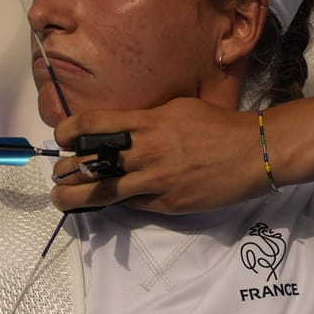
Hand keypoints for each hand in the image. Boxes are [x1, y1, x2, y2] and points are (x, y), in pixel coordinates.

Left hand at [49, 97, 268, 213]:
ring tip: (61, 199)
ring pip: (102, 193)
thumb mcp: (175, 108)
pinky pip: (134, 204)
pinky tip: (112, 200)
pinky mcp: (168, 203)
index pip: (90, 125)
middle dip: (65, 171)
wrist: (255, 152)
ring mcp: (156, 181)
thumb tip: (120, 127)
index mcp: (144, 123)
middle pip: (88, 164)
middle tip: (58, 174)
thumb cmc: (216, 125)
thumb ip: (144, 119)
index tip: (60, 138)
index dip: (67, 132)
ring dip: (76, 197)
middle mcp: (145, 152)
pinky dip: (120, 202)